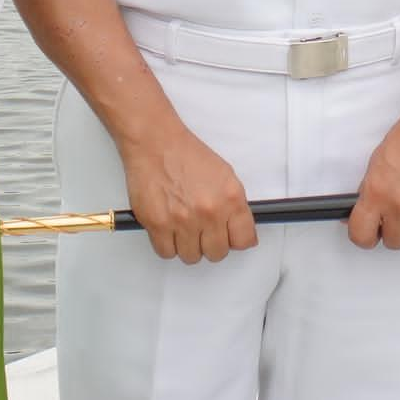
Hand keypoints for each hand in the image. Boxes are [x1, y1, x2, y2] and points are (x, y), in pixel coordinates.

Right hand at [125, 125, 257, 264]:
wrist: (156, 143)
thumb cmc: (186, 155)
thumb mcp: (224, 175)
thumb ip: (234, 205)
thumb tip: (239, 229)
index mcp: (230, 198)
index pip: (244, 240)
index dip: (236, 241)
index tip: (231, 239)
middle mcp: (209, 212)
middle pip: (217, 253)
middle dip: (211, 244)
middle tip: (204, 232)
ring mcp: (183, 221)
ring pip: (191, 256)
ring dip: (188, 246)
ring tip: (184, 228)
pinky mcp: (158, 225)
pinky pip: (166, 252)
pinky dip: (167, 245)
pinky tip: (168, 230)